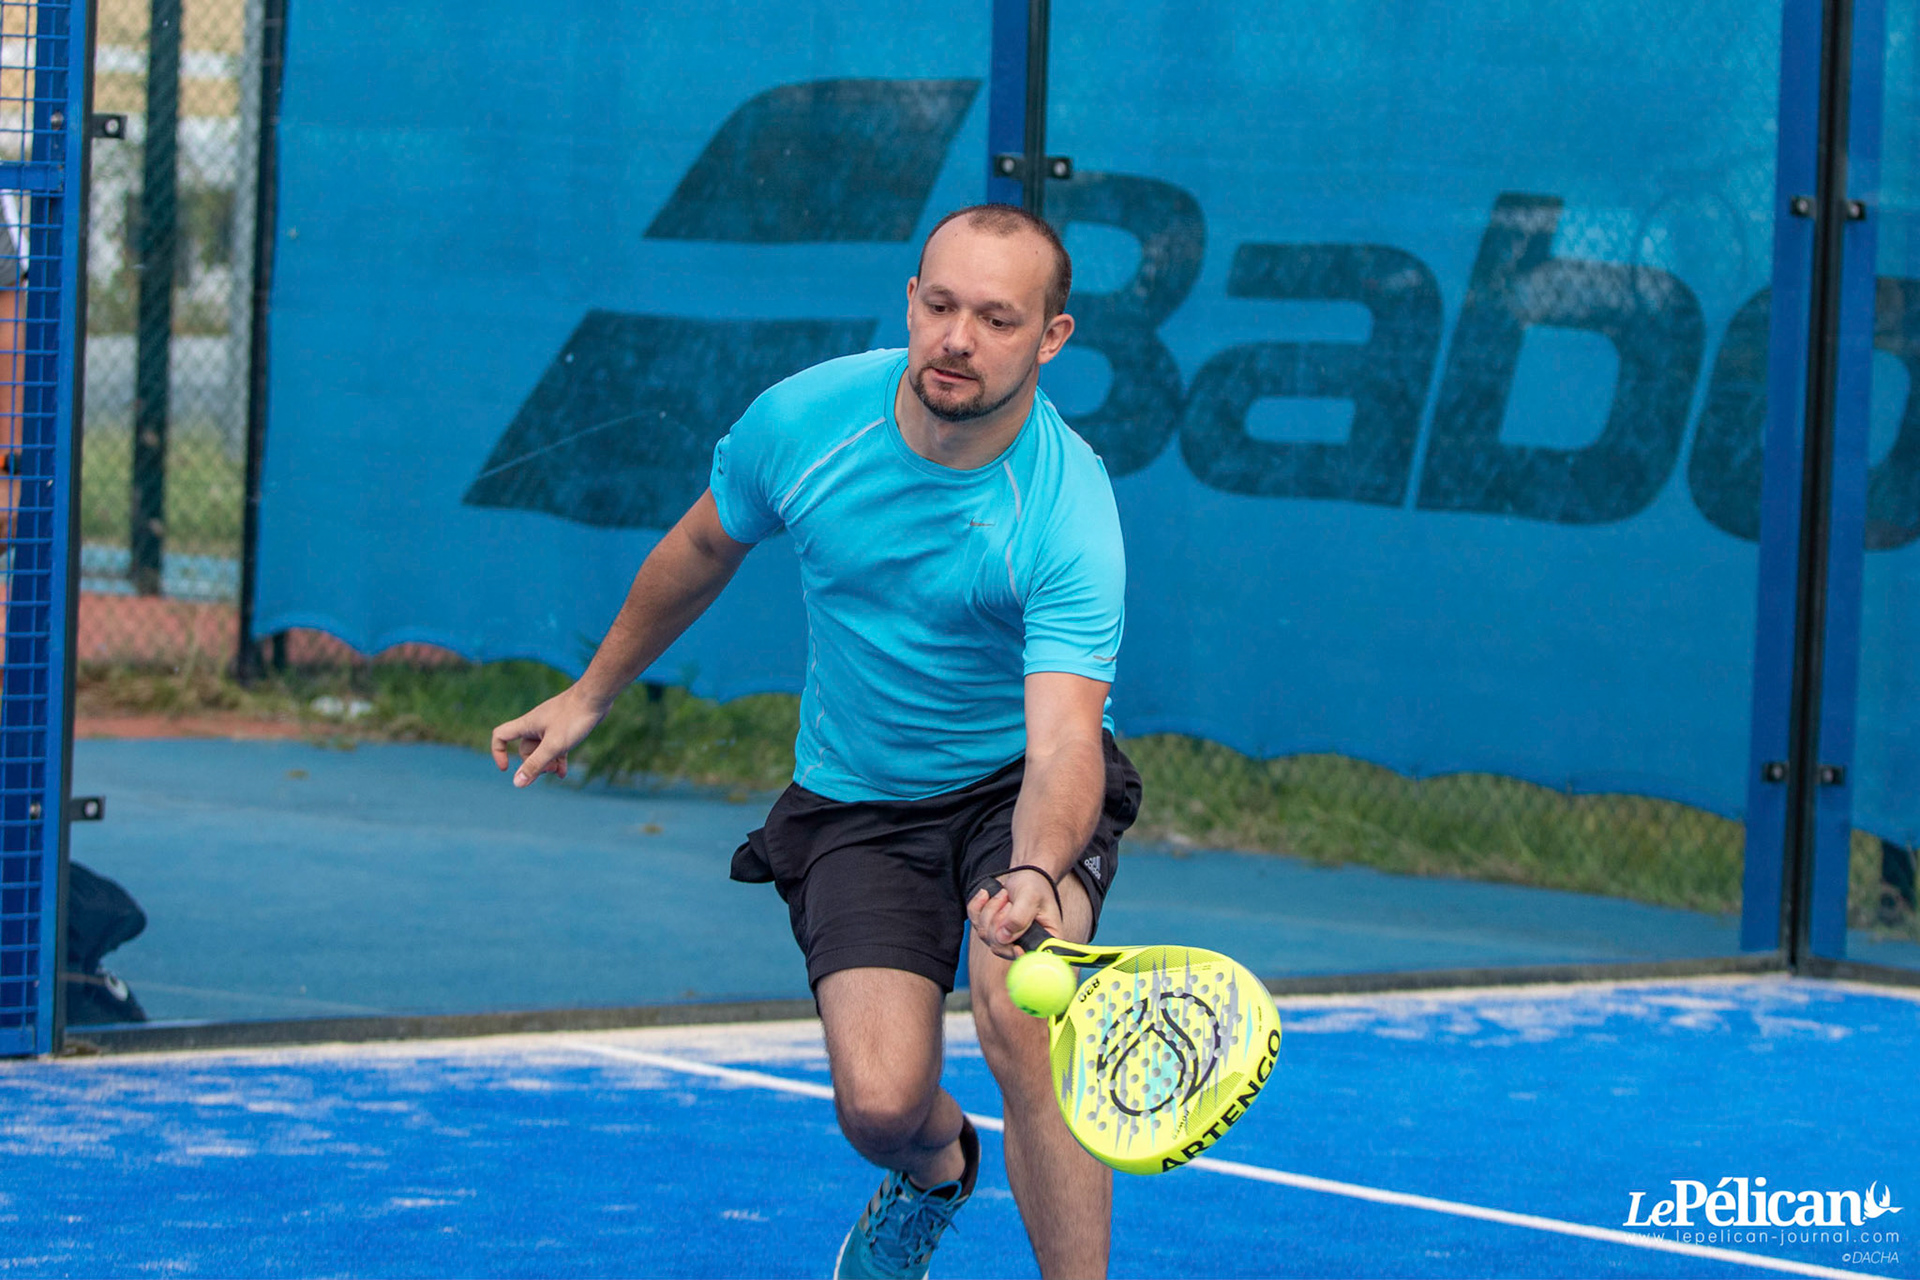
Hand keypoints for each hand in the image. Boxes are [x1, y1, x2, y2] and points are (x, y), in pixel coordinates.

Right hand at [490, 686, 608, 787]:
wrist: (596, 697)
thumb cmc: (574, 718)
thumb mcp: (554, 745)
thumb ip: (536, 764)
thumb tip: (517, 783)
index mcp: (527, 725)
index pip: (501, 736)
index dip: (498, 752)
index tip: (506, 768)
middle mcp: (535, 725)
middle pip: (525, 749)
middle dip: (534, 764)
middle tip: (550, 770)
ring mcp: (550, 726)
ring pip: (542, 749)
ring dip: (547, 763)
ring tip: (558, 772)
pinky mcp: (564, 727)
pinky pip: (555, 747)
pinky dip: (557, 759)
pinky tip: (563, 772)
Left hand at [966, 867, 1061, 960]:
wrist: (1025, 876)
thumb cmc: (1035, 886)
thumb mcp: (1031, 897)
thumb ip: (1019, 917)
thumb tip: (1003, 938)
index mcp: (1043, 940)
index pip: (1030, 960)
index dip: (1019, 955)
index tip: (1016, 947)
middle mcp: (1023, 944)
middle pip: (1000, 947)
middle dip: (999, 921)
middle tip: (1008, 902)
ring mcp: (1004, 939)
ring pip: (985, 935)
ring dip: (991, 910)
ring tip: (1003, 895)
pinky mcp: (989, 929)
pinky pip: (974, 922)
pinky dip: (977, 906)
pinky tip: (986, 894)